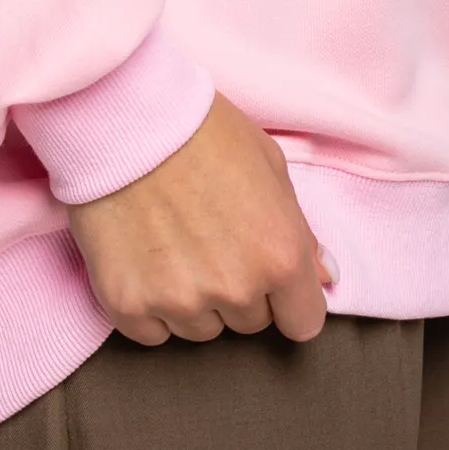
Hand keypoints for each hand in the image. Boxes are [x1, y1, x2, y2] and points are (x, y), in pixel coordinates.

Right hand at [66, 93, 336, 345]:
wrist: (124, 116)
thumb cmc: (203, 131)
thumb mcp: (270, 166)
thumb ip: (301, 232)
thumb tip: (325, 276)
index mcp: (280, 255)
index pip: (303, 323)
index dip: (288, 300)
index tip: (269, 280)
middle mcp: (235, 288)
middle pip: (249, 323)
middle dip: (238, 290)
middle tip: (211, 239)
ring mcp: (180, 301)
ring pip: (201, 330)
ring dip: (193, 300)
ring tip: (173, 243)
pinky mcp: (128, 305)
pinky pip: (152, 333)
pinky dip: (149, 306)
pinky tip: (142, 260)